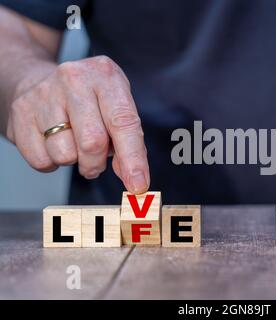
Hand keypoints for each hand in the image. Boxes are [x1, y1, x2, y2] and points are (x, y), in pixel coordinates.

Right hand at [6, 55, 149, 193]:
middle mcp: (74, 79)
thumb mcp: (116, 106)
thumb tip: (132, 177)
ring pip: (65, 154)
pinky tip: (53, 142)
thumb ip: (129, 140)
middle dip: (98, 163)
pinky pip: (41, 160)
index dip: (133, 158)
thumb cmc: (88, 99)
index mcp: (106, 75)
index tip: (137, 185)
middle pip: (93, 142)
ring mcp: (44, 94)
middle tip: (96, 162)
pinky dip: (52, 162)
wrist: (39, 80)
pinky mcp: (21, 112)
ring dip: (74, 161)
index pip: (124, 123)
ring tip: (73, 143)